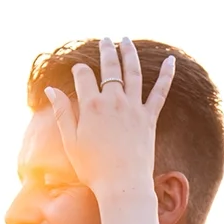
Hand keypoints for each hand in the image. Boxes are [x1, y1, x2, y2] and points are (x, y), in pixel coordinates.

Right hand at [44, 37, 173, 200]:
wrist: (122, 184)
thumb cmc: (92, 168)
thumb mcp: (71, 142)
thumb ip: (63, 113)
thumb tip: (51, 89)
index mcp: (91, 106)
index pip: (84, 76)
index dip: (80, 70)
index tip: (78, 71)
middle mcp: (113, 101)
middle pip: (110, 67)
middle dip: (106, 50)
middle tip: (106, 40)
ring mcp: (133, 107)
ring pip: (133, 72)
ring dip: (130, 53)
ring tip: (126, 40)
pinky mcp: (149, 118)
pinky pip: (160, 91)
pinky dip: (167, 75)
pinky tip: (171, 60)